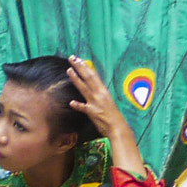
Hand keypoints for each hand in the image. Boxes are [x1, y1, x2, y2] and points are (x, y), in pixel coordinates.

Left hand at [67, 57, 146, 175]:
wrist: (118, 128)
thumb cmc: (112, 117)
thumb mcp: (106, 103)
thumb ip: (97, 96)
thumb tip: (90, 91)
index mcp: (104, 91)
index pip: (94, 76)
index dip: (86, 67)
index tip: (79, 59)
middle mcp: (100, 94)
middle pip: (89, 78)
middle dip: (80, 67)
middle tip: (72, 58)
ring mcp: (96, 103)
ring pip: (85, 88)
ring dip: (76, 79)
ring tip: (69, 70)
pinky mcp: (93, 113)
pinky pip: (84, 108)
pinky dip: (78, 105)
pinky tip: (71, 102)